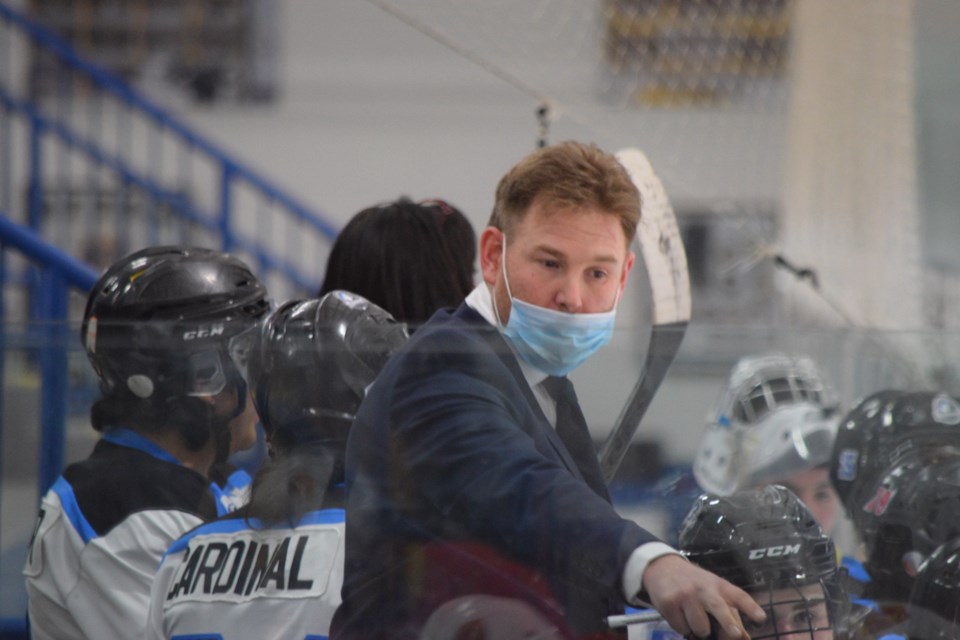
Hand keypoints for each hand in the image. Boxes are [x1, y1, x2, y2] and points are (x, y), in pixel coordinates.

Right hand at [640, 555, 765, 638]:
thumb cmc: (695, 584)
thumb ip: (730, 613)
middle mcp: (703, 588)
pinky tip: (679, 613)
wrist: (663, 568)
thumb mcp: (713, 591)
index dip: (750, 608)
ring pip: (700, 628)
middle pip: (718, 607)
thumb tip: (744, 638)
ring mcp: (685, 595)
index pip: (738, 596)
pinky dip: (682, 626)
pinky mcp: (668, 602)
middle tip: (736, 634)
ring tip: (693, 617)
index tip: (760, 619)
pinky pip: (681, 628)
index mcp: (720, 586)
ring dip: (699, 630)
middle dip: (728, 622)